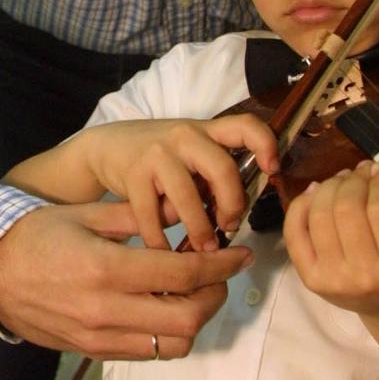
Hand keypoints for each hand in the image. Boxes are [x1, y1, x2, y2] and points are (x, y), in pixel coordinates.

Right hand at [0, 199, 252, 358]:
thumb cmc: (34, 234)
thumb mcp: (84, 214)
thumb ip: (138, 216)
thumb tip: (184, 210)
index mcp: (104, 267)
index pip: (183, 273)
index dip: (222, 265)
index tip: (241, 254)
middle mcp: (105, 309)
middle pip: (188, 318)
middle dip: (215, 295)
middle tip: (219, 273)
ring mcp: (99, 337)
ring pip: (174, 344)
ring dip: (195, 319)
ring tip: (194, 291)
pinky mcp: (93, 352)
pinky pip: (148, 352)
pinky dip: (168, 332)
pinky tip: (165, 306)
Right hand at [78, 114, 278, 251]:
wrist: (105, 147)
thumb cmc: (158, 157)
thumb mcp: (189, 153)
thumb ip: (211, 174)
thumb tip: (236, 215)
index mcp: (206, 131)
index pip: (245, 126)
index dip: (265, 145)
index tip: (273, 170)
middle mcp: (185, 136)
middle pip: (222, 168)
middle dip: (232, 204)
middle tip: (231, 226)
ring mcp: (158, 153)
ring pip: (188, 195)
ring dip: (200, 228)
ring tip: (205, 250)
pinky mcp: (133, 172)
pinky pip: (152, 212)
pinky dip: (160, 238)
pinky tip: (164, 253)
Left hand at [282, 160, 378, 314]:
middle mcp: (363, 278)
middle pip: (347, 208)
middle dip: (354, 179)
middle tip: (363, 170)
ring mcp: (331, 279)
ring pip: (320, 214)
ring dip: (331, 186)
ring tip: (345, 179)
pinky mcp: (308, 278)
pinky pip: (294, 230)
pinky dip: (302, 203)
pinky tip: (318, 190)